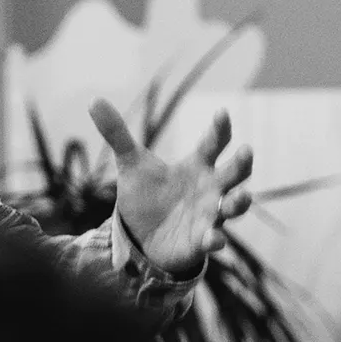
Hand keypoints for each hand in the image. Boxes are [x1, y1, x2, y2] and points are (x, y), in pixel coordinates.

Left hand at [90, 97, 252, 275]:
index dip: (220, 128)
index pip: (214, 143)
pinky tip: (213, 239)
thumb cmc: (146, 196)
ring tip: (243, 197)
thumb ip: (117, 133)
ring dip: (240, 202)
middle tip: (246, 151)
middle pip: (235, 173)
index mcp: (197, 166)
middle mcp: (210, 188)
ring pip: (234, 206)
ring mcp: (210, 215)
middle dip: (242, 163)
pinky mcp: (202, 241)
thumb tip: (94, 100)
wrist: (139, 236)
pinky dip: (215, 239)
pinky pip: (214, 240)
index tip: (221, 113)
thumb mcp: (130, 164)